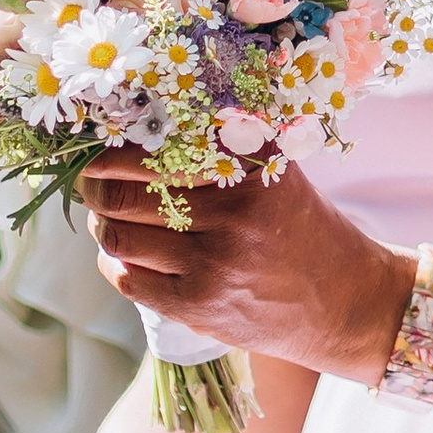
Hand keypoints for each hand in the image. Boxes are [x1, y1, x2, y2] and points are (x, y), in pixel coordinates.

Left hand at [83, 149, 409, 383]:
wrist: (343, 302)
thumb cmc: (298, 227)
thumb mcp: (274, 173)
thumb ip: (220, 144)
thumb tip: (135, 126)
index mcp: (248, 166)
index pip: (152, 145)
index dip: (112, 144)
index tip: (98, 140)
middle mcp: (232, 211)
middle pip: (121, 190)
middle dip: (93, 183)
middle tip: (89, 179)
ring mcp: (213, 262)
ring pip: (116, 234)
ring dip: (101, 223)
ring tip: (108, 216)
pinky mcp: (199, 306)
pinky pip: (126, 277)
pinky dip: (114, 263)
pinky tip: (126, 254)